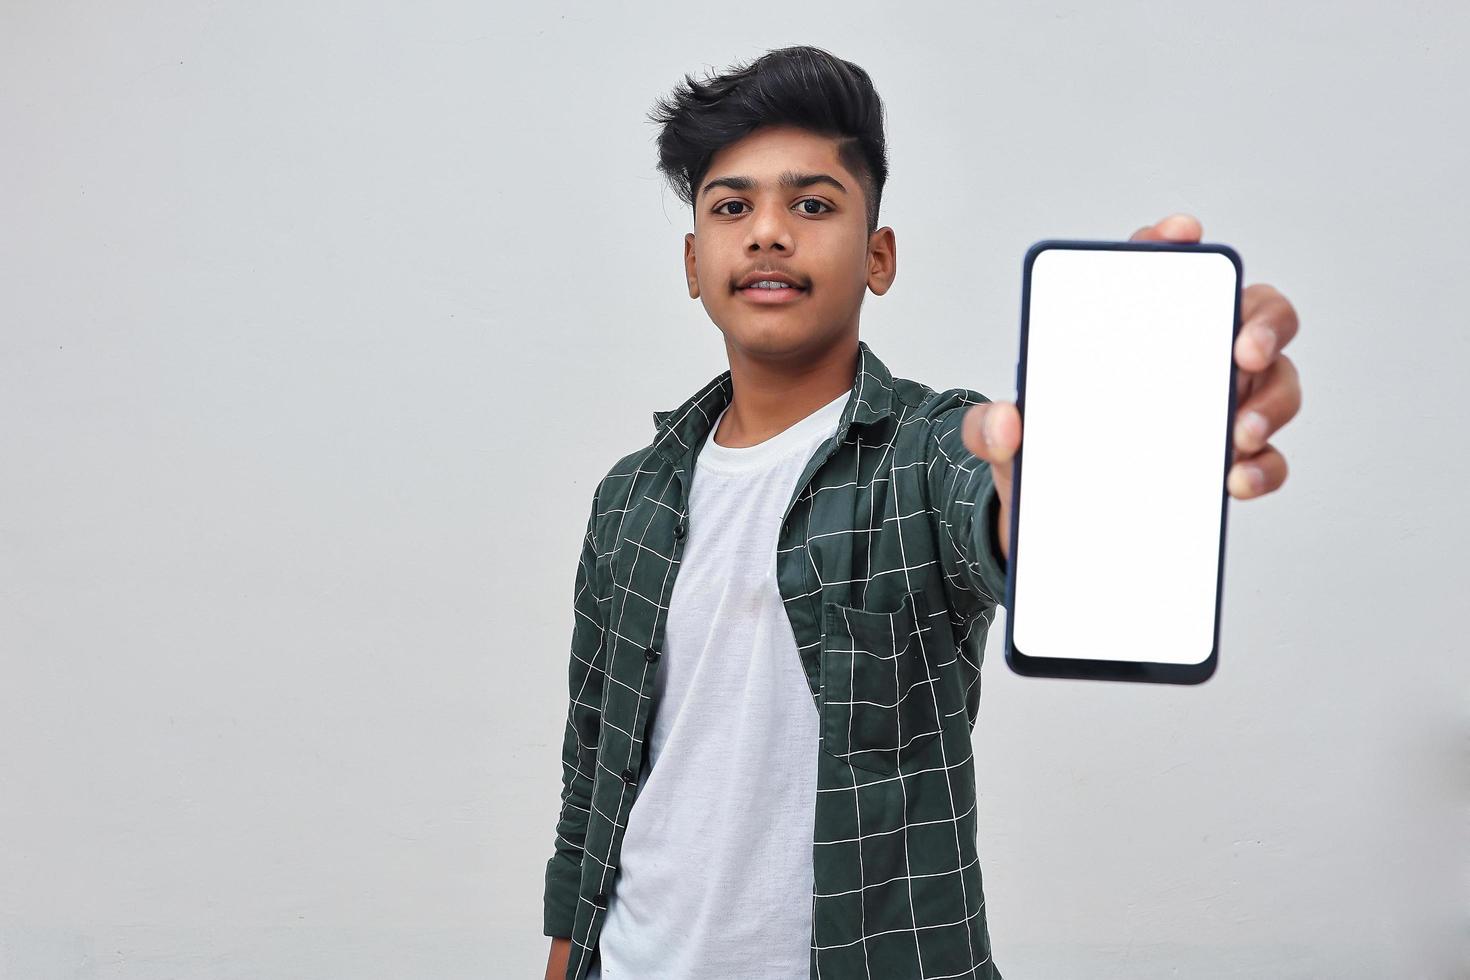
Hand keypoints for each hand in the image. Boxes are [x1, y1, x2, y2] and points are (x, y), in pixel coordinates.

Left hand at [961, 213, 1301, 560]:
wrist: (1051, 522)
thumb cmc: (1041, 454)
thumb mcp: (1000, 441)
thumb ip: (986, 430)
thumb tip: (1005, 424)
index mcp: (1132, 330)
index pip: (1158, 268)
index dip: (1170, 242)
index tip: (1180, 233)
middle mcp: (1191, 355)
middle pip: (1253, 312)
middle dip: (1262, 321)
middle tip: (1243, 350)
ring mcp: (1218, 406)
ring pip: (1276, 382)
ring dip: (1270, 403)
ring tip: (1237, 433)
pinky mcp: (1228, 461)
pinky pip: (1267, 458)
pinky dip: (1263, 468)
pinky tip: (1236, 479)